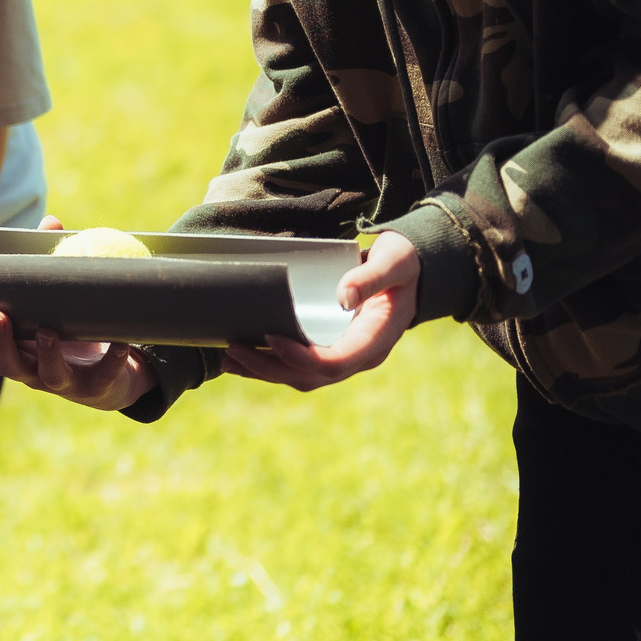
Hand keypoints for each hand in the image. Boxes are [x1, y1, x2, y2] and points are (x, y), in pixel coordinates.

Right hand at [0, 217, 156, 410]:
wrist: (109, 377)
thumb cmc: (69, 331)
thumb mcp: (53, 301)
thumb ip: (46, 265)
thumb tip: (50, 222)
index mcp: (14, 351)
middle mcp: (32, 370)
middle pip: (5, 366)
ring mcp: (64, 381)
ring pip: (48, 375)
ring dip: (46, 354)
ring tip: (47, 331)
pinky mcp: (97, 386)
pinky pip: (104, 375)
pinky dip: (113, 359)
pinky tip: (121, 343)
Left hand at [219, 231, 417, 390]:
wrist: (412, 272)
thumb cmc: (404, 264)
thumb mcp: (395, 263)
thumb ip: (370, 277)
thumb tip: (343, 296)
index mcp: (376, 340)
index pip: (334, 362)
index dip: (300, 356)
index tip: (270, 337)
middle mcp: (360, 356)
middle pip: (311, 376)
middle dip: (270, 367)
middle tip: (233, 349)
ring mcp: (345, 356)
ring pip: (301, 376)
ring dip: (263, 371)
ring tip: (227, 358)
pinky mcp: (332, 348)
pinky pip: (299, 366)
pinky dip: (270, 363)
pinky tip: (243, 356)